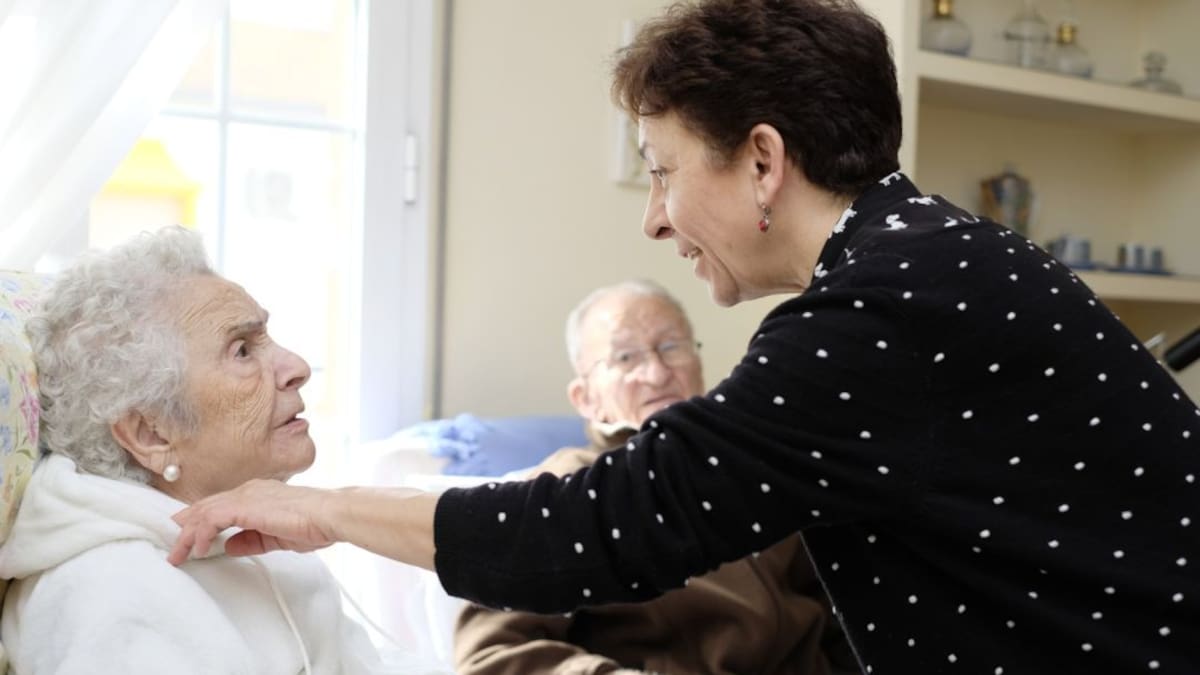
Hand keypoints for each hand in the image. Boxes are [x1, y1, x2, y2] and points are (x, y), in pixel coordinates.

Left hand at [168, 479, 336, 564]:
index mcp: (257, 494)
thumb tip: (229, 545)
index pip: (221, 504)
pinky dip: (200, 534)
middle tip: (174, 546)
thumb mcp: (275, 537)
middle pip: (207, 507)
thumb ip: (251, 539)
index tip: (187, 531)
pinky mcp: (245, 506)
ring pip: (204, 513)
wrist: (329, 515)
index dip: (201, 518)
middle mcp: (248, 491)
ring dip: (188, 535)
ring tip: (179, 554)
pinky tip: (198, 549)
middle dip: (187, 527)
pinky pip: (212, 519)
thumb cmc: (313, 524)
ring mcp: (245, 497)